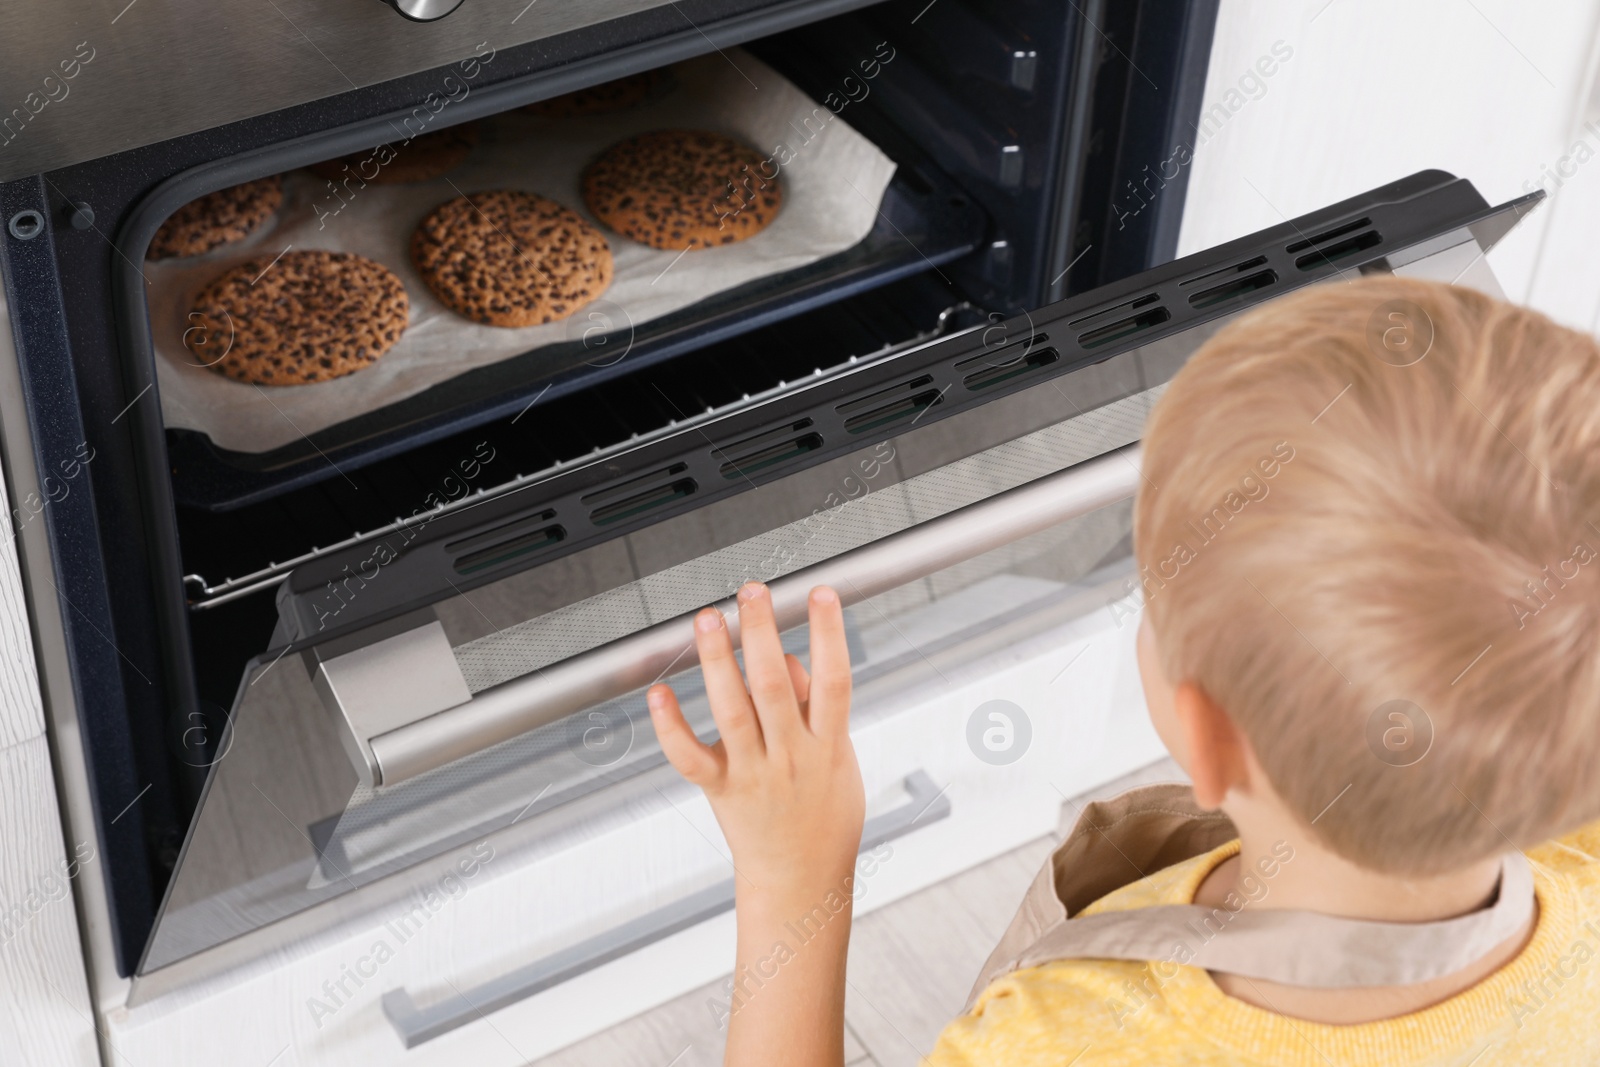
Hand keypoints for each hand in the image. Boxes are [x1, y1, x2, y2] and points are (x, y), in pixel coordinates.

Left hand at [647, 582, 864, 901]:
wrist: (802, 882)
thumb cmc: (824, 820)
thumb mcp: (841, 761)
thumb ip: (818, 710)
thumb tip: (791, 659)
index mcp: (828, 746)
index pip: (835, 678)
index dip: (829, 633)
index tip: (821, 593)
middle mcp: (791, 756)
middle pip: (774, 685)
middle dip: (761, 632)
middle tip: (751, 592)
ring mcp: (755, 773)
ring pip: (733, 710)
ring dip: (717, 661)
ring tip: (708, 620)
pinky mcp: (722, 790)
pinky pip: (691, 757)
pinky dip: (671, 726)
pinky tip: (659, 694)